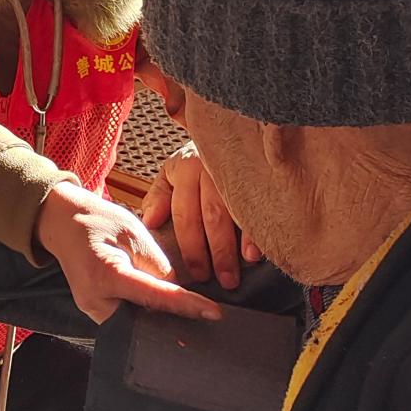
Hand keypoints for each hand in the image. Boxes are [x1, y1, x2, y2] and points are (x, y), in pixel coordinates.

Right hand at [36, 182, 221, 325]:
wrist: (62, 222)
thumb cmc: (98, 221)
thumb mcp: (134, 233)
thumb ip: (159, 266)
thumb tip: (179, 293)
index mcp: (106, 274)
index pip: (155, 297)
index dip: (187, 305)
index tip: (214, 313)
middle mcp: (95, 300)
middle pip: (143, 322)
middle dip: (173, 322)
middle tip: (202, 319)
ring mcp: (91, 310)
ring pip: (135, 326)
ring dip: (159, 321)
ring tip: (186, 315)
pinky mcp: (94, 312)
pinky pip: (125, 322)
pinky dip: (144, 317)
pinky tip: (162, 312)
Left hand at [142, 144, 260, 289]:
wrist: (230, 129)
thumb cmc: (198, 162)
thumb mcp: (172, 173)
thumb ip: (160, 196)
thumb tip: (150, 222)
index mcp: (185, 168)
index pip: (185, 214)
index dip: (191, 247)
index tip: (197, 273)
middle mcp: (211, 167)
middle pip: (212, 216)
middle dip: (216, 252)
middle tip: (222, 280)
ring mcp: (237, 169)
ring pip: (237, 210)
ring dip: (240, 241)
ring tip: (242, 267)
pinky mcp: (260, 173)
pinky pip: (260, 202)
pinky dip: (259, 227)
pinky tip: (260, 248)